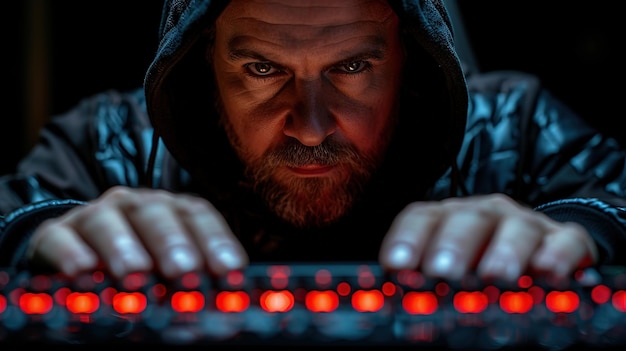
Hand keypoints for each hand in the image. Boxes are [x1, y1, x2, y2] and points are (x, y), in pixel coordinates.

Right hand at [26, 186, 248, 278]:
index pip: (198, 216)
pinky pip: (60, 238)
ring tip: (136, 274)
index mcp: (171, 210)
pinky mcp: (55, 233)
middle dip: (173, 242)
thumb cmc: (139, 260)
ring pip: (108, 221)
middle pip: (156, 213)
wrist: (77, 250)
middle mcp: (134, 205)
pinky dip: (71, 254)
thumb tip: (224, 301)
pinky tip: (83, 273)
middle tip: (185, 272)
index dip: (216, 241)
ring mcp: (94, 216)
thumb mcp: (170, 267)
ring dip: (124, 247)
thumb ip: (195, 276)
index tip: (229, 270)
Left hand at [378, 193, 597, 280]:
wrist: (540, 247)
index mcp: (448, 218)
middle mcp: (485, 214)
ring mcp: (526, 224)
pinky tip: (547, 274)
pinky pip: (565, 241)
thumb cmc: (481, 261)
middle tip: (443, 272)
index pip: (421, 218)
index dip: (407, 240)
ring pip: (515, 227)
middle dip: (453, 245)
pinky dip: (557, 256)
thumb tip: (403, 302)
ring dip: (504, 251)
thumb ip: (426, 279)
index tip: (397, 266)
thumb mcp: (449, 268)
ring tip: (496, 277)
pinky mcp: (565, 239)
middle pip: (467, 219)